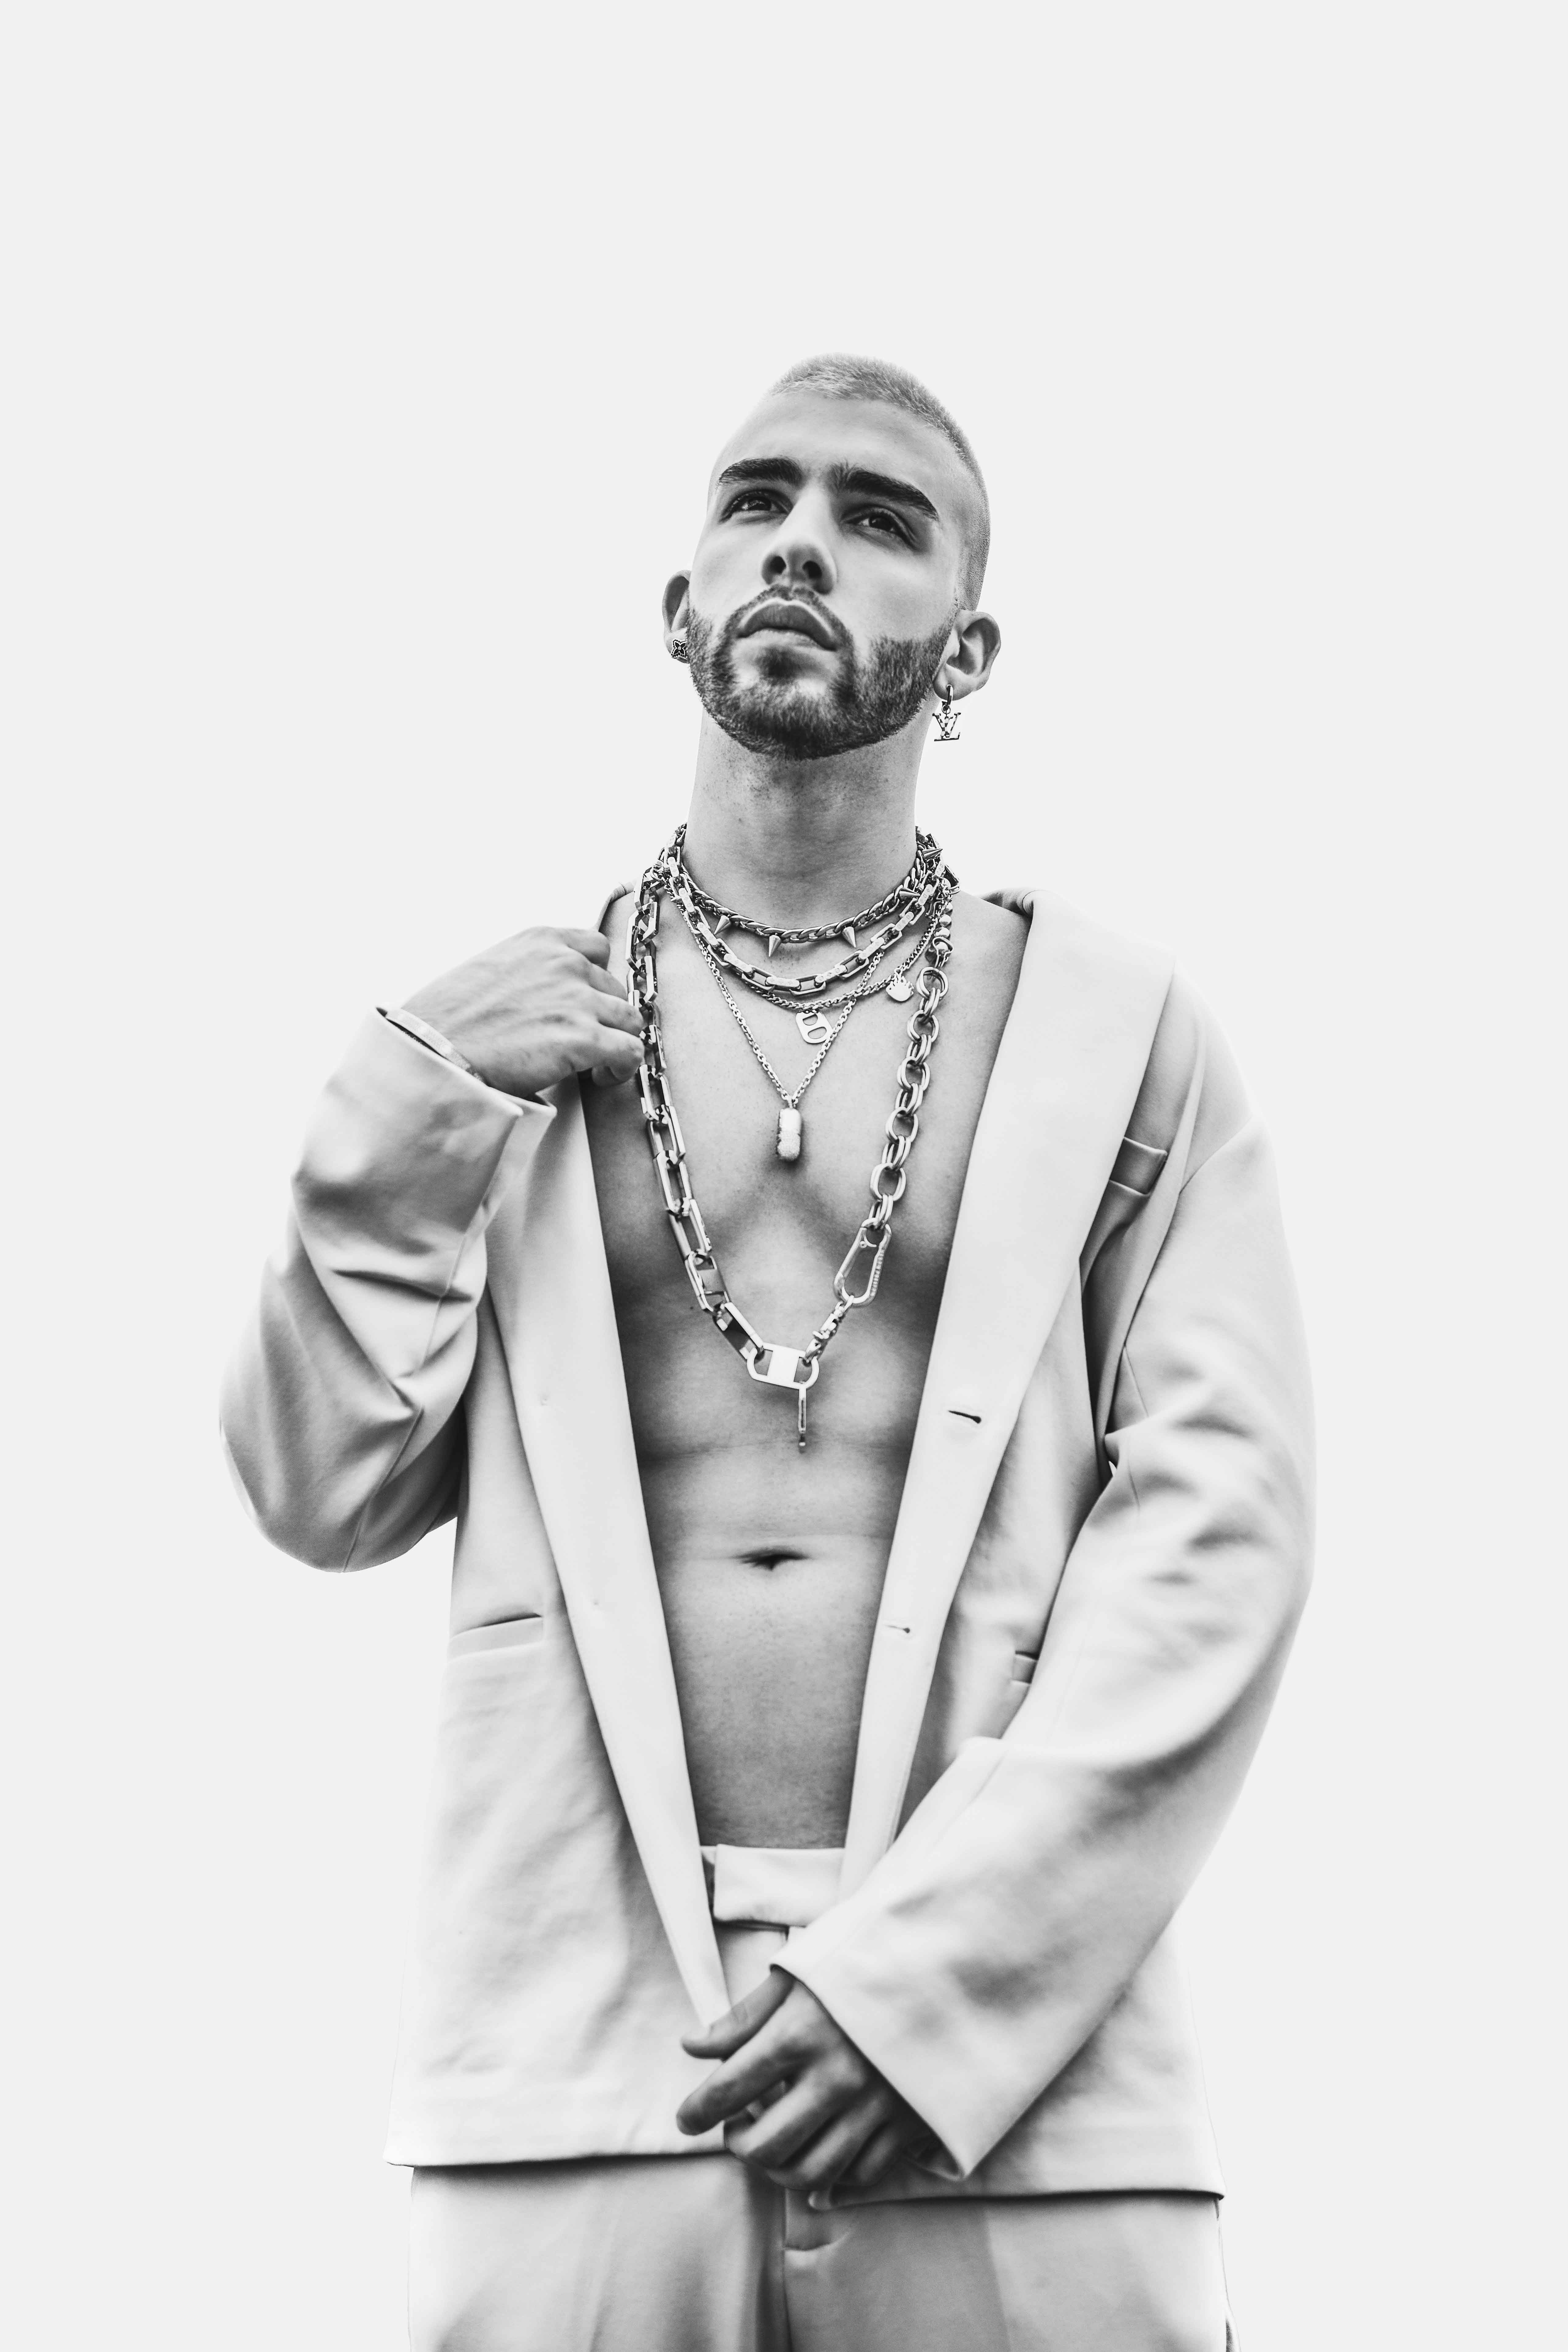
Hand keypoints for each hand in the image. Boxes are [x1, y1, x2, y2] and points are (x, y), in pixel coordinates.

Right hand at [404, 926, 642, 1095]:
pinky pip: (630, 1051)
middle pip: (614, 988)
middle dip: (603, 1016)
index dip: (596, 979)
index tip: (586, 1002)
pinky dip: (623, 1067)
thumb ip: (529, 970)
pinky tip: (602, 1076)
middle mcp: (565, 963)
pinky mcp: (583, 1039)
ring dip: (617, 1041)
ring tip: (597, 1063)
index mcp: (542, 941)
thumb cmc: (448, 1018)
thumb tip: (546, 993)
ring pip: (629, 1019)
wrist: (433, 1050)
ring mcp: (577, 1000)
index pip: (597, 947)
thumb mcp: (491, 968)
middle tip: (586, 1040)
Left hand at [676, 1972, 929, 2200]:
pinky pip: (860, 2173)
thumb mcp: (799, 1974)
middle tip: (733, 2129)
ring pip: (811, 2172)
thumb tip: (693, 2046)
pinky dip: (832, 2176)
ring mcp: (873, 2105)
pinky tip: (818, 2156)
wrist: (944, 1961)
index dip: (696, 2111)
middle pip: (766, 2145)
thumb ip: (745, 2017)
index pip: (729, 2088)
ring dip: (779, 2171)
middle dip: (738, 2146)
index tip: (685, 2120)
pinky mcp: (907, 2122)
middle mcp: (835, 2076)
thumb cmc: (861, 1962)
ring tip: (771, 2147)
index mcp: (801, 2032)